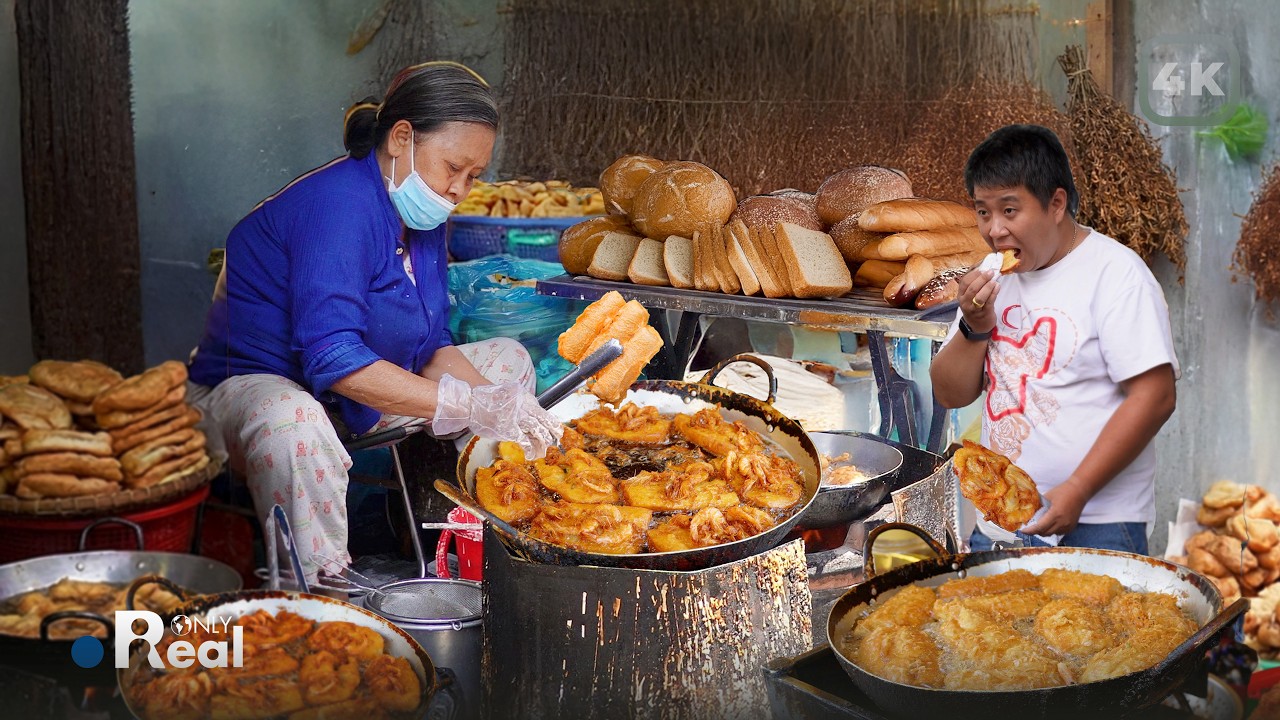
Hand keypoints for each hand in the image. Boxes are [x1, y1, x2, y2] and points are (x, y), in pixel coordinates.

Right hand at [431, 375, 562, 458]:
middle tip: (558, 439)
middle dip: (553, 430)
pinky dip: (530, 448)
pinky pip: (524, 440)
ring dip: (543, 441)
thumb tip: (529, 420)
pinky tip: (531, 455)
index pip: (542, 412)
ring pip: (537, 430)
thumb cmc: (488, 400)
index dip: (551, 422)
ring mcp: (517, 417)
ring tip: (545, 449)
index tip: (557, 429)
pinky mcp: (508, 428)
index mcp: (525, 398)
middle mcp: (523, 406)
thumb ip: (520, 405)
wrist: (473, 399)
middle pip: (543, 419)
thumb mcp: (509, 397)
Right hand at [957, 268, 999, 332]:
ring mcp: (974, 309)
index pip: (964, 282)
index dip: (974, 274)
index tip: (982, 269)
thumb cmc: (974, 307)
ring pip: (980, 296)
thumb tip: (982, 268)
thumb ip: (973, 284)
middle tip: (990, 272)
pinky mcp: (984, 313)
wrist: (977, 326)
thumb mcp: (969, 297)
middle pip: (972, 288)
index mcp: (961, 295)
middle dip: (982, 279)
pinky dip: (994, 293)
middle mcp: (965, 302)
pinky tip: (998, 287)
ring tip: (994, 281)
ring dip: (988, 287)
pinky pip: (989, 302)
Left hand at [1020, 482, 1087, 536]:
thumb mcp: (1047, 497)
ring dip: (1044, 531)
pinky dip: (1052, 530)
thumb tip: (1028, 513)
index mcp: (1055, 514)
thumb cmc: (1062, 491)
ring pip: (1051, 534)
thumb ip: (1039, 506)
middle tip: (1029, 526)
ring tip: (1039, 524)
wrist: (1079, 491)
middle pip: (1044, 533)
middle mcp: (1062, 523)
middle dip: (1035, 531)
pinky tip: (1050, 523)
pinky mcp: (1072, 527)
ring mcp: (1068, 526)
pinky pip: (1059, 532)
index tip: (1022, 530)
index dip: (1029, 531)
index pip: (1039, 527)